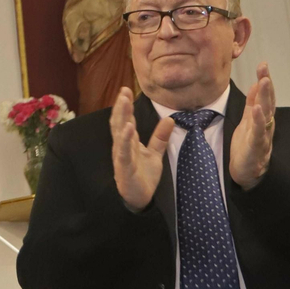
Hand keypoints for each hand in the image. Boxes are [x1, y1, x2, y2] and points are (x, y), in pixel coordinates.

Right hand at [112, 86, 171, 211]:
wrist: (140, 200)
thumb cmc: (143, 176)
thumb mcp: (155, 154)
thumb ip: (160, 137)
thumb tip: (170, 119)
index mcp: (128, 142)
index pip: (125, 119)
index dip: (125, 105)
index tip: (127, 89)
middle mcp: (122, 146)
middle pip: (119, 122)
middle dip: (121, 106)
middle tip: (124, 90)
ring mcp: (121, 156)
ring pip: (119, 133)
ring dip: (121, 116)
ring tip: (124, 102)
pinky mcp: (124, 167)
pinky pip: (123, 151)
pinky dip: (125, 138)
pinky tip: (128, 127)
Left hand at [230, 62, 275, 189]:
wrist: (246, 173)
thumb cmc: (247, 146)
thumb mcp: (248, 121)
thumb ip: (253, 103)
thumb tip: (257, 83)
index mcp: (262, 118)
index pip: (265, 96)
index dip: (265, 80)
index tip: (263, 64)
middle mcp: (266, 125)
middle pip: (268, 102)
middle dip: (266, 85)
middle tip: (264, 68)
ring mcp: (262, 136)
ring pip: (266, 115)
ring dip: (265, 98)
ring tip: (264, 82)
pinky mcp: (256, 148)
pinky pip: (258, 133)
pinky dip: (259, 121)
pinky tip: (257, 109)